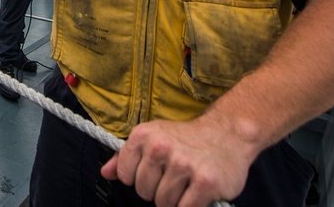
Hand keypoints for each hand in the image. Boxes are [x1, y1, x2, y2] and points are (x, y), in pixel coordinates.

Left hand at [100, 118, 249, 206]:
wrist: (227, 134)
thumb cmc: (187, 139)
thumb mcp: (153, 138)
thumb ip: (126, 157)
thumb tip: (106, 173)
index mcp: (145, 135)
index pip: (126, 176)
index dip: (139, 179)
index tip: (155, 172)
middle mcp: (161, 147)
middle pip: (144, 192)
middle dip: (158, 191)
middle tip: (175, 177)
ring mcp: (184, 165)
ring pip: (164, 203)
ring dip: (175, 200)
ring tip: (187, 183)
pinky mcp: (205, 182)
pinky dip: (191, 206)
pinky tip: (198, 191)